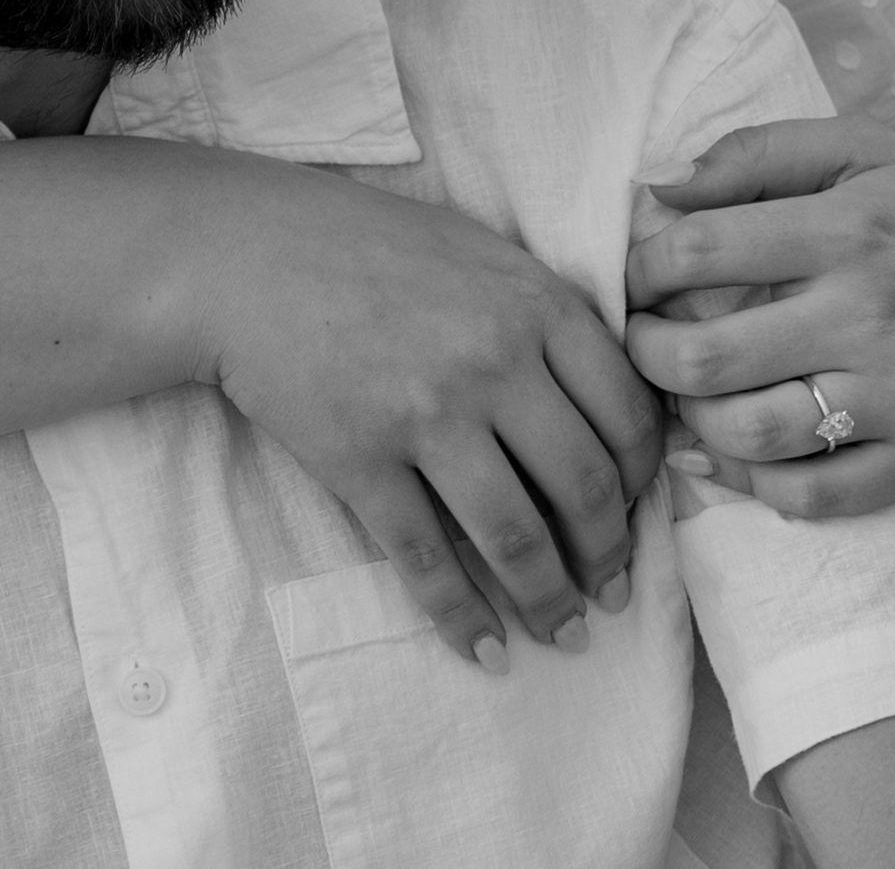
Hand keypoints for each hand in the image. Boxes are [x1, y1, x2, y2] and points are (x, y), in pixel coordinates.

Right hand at [187, 161, 664, 668]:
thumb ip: (547, 315)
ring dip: (550, 602)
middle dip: (607, 556)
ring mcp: (425, 413)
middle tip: (612, 592)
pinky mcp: (361, 459)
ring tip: (564, 632)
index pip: (627, 415)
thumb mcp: (482, 252)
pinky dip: (462, 617)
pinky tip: (484, 649)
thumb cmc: (371, 246)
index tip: (638, 514)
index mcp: (534, 305)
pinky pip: (427, 559)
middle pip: (584, 487)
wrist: (249, 256)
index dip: (645, 481)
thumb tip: (609, 404)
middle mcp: (494, 361)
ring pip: (516, 538)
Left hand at [623, 117, 894, 517]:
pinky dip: (749, 484)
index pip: (700, 251)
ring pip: (749, 434)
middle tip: (640, 341)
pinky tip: (723, 453)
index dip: (642, 267)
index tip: (636, 275)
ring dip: (686, 420)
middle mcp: (868, 317)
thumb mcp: (861, 151)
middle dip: (645, 352)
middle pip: (706, 357)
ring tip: (679, 395)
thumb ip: (756, 154)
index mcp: (846, 231)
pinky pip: (811, 498)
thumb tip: (661, 186)